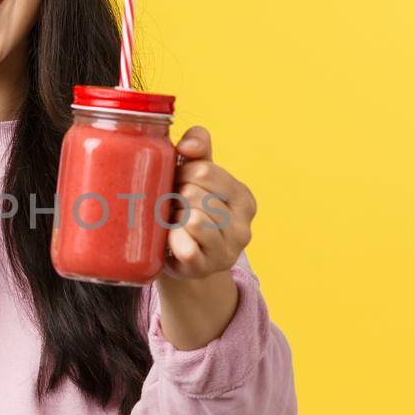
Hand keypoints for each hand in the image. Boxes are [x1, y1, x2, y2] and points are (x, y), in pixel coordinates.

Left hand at [161, 125, 256, 280]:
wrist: (180, 257)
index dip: (181, 173)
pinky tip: (171, 239)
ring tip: (172, 221)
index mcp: (243, 198)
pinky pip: (186, 247)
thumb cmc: (188, 208)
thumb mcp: (196, 175)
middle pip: (195, 195)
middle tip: (172, 206)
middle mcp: (243, 226)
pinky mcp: (206, 268)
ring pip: (194, 220)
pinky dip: (173, 240)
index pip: (204, 172)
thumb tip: (187, 146)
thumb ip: (198, 147)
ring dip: (173, 218)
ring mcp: (228, 250)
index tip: (177, 182)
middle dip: (175, 197)